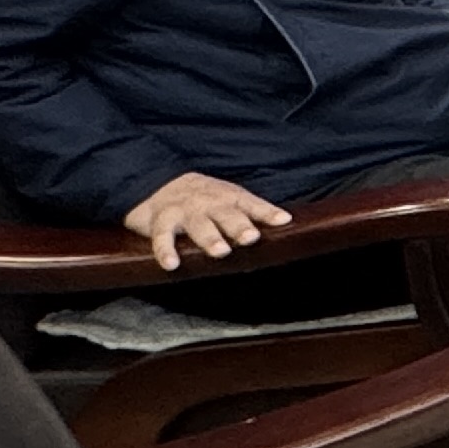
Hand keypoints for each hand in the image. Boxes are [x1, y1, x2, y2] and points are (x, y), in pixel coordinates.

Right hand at [124, 172, 291, 270]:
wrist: (161, 183)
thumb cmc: (206, 198)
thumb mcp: (231, 200)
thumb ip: (255, 213)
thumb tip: (287, 225)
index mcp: (230, 198)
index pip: (253, 205)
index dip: (268, 212)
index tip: (284, 220)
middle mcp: (209, 203)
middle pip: (227, 215)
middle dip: (239, 226)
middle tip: (251, 237)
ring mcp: (186, 211)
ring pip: (199, 225)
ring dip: (210, 238)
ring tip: (221, 251)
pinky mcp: (161, 221)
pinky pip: (163, 237)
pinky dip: (165, 250)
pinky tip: (172, 264)